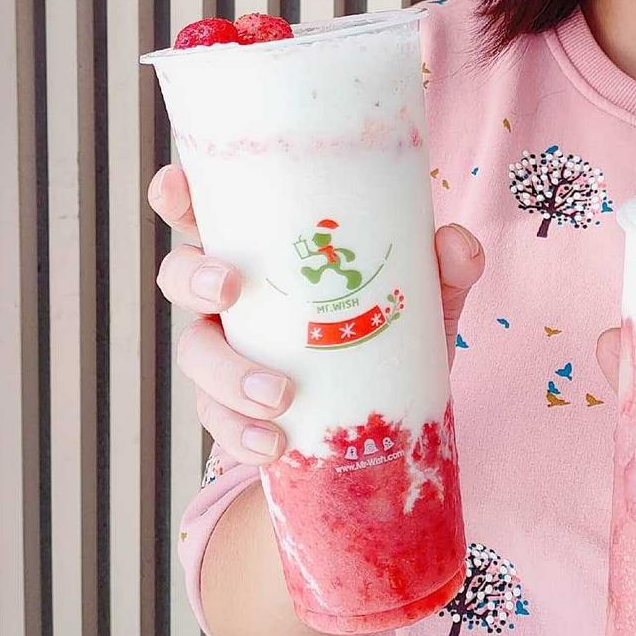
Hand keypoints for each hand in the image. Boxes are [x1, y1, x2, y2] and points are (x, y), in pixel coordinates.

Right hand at [151, 162, 485, 465]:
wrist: (383, 427)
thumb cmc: (389, 331)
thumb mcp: (424, 297)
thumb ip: (445, 267)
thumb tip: (458, 242)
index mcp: (263, 250)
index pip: (206, 212)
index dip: (179, 195)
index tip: (178, 190)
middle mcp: (233, 297)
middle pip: (179, 275)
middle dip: (194, 278)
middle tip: (230, 289)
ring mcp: (225, 354)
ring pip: (194, 354)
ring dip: (227, 373)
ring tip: (279, 395)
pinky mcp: (232, 412)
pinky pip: (217, 421)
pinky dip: (241, 434)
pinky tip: (274, 445)